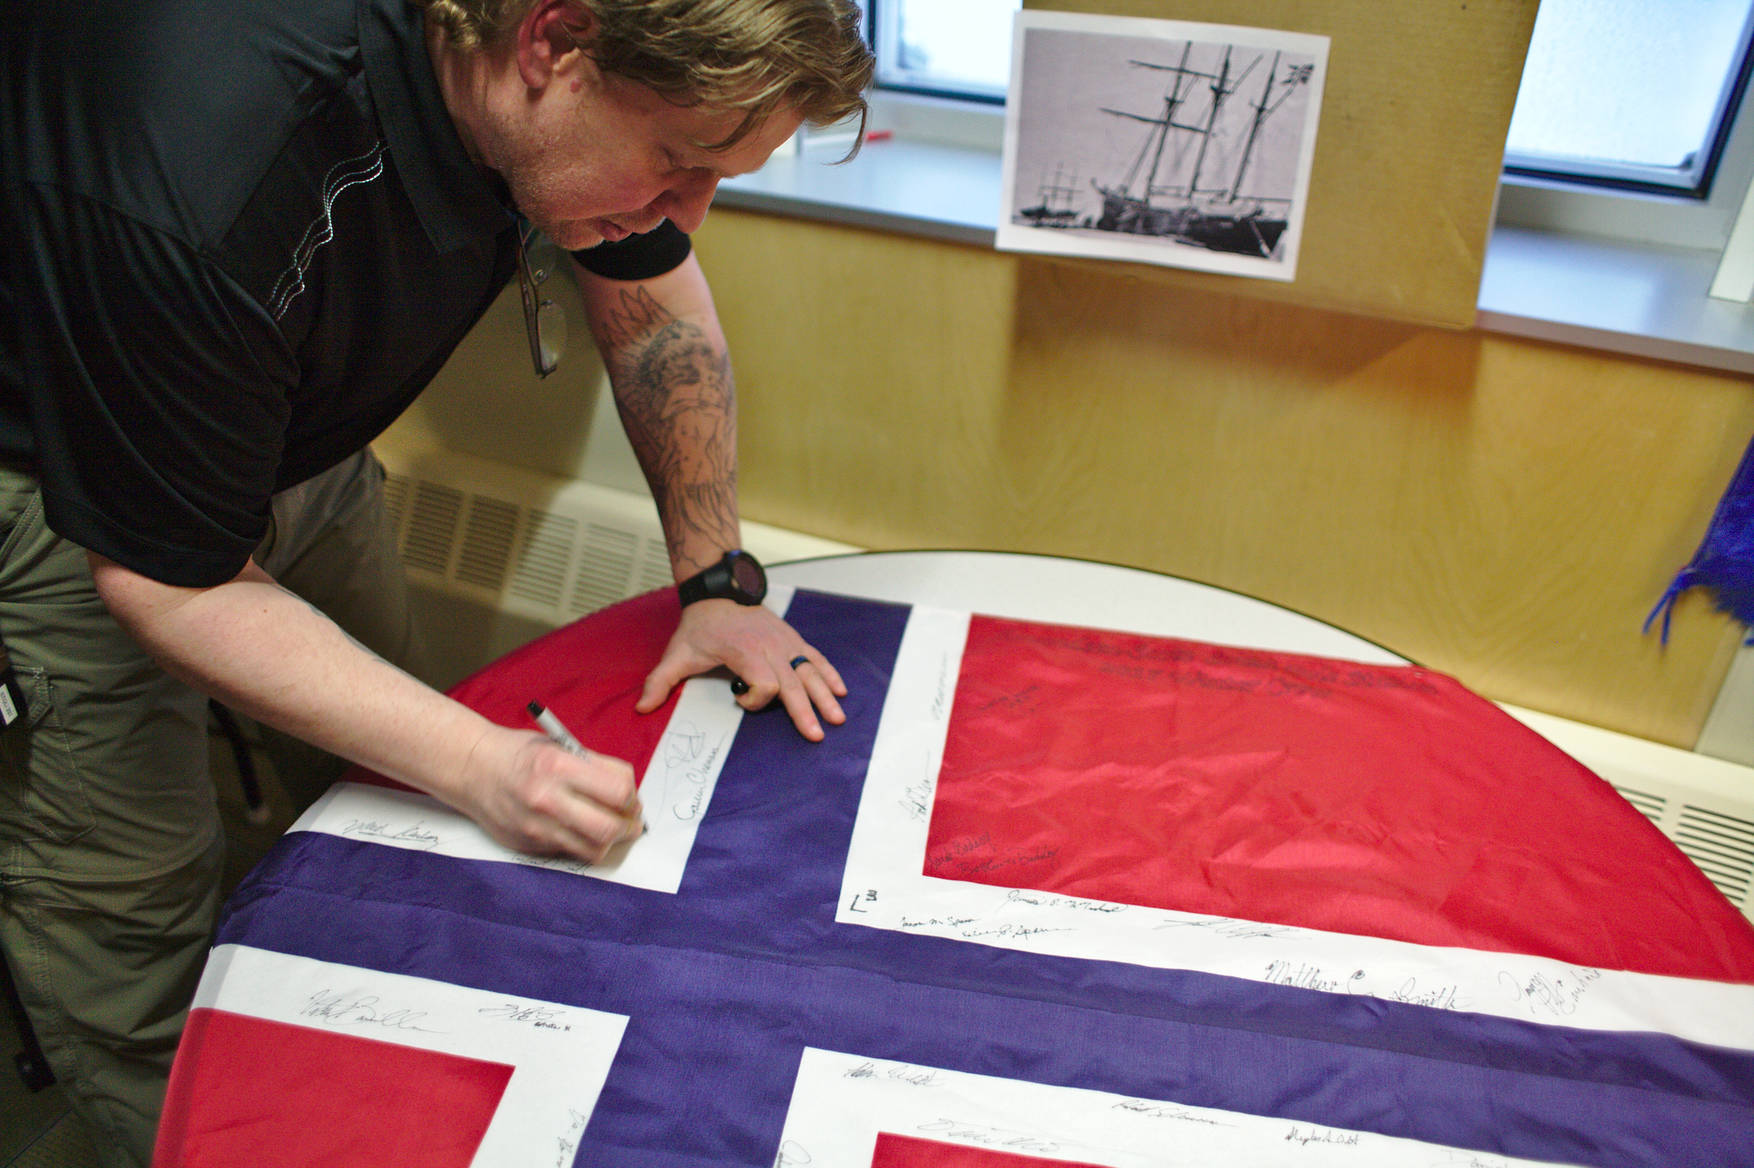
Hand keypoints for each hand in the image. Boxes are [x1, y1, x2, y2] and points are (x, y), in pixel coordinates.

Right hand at [456, 726, 643, 862]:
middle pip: (609, 827)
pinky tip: (585, 832)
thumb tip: (627, 792)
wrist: (472, 769)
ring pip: (594, 848)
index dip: (632, 795)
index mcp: (559, 766)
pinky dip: (586, 845)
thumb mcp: (559, 746)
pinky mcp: (530, 844)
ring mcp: (537, 826)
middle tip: (633, 821)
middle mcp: (548, 799)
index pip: (618, 790)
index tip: (631, 795)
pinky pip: (571, 853)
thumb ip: (593, 767)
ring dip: (612, 841)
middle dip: (630, 825)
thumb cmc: (519, 754)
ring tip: (613, 829)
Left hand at [637, 599, 847, 739]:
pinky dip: (828, 673)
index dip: (755, 700)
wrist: (719, 591)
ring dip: (825, 695)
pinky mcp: (792, 638)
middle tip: (816, 735)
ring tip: (838, 717)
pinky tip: (841, 689)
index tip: (740, 700)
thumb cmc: (700, 626)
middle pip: (792, 682)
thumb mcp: (677, 652)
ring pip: (809, 671)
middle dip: (805, 710)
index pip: (762, 682)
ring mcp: (785, 641)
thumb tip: (641, 708)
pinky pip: (815, 657)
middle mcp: (770, 646)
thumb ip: (660, 681)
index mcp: (744, 651)